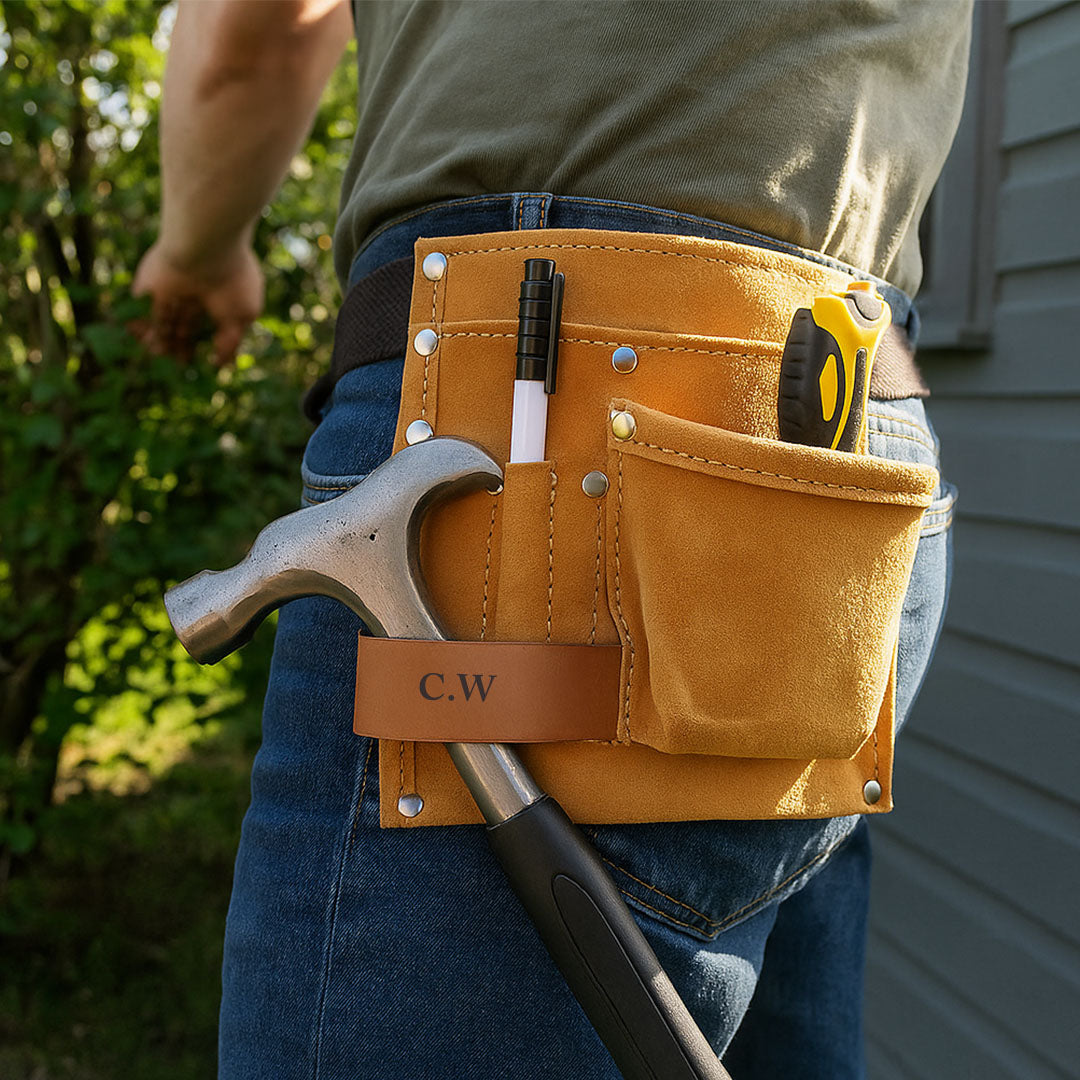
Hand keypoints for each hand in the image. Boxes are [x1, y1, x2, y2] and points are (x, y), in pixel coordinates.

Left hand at [132, 241, 263, 365]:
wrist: (205, 249)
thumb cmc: (231, 282)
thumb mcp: (241, 318)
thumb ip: (230, 344)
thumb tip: (221, 365)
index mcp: (216, 295)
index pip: (208, 322)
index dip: (207, 342)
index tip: (206, 363)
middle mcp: (192, 291)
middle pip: (182, 322)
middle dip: (181, 344)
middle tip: (180, 365)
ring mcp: (168, 288)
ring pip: (161, 319)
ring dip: (159, 340)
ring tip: (160, 358)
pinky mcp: (147, 286)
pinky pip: (138, 311)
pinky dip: (137, 328)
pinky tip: (139, 343)